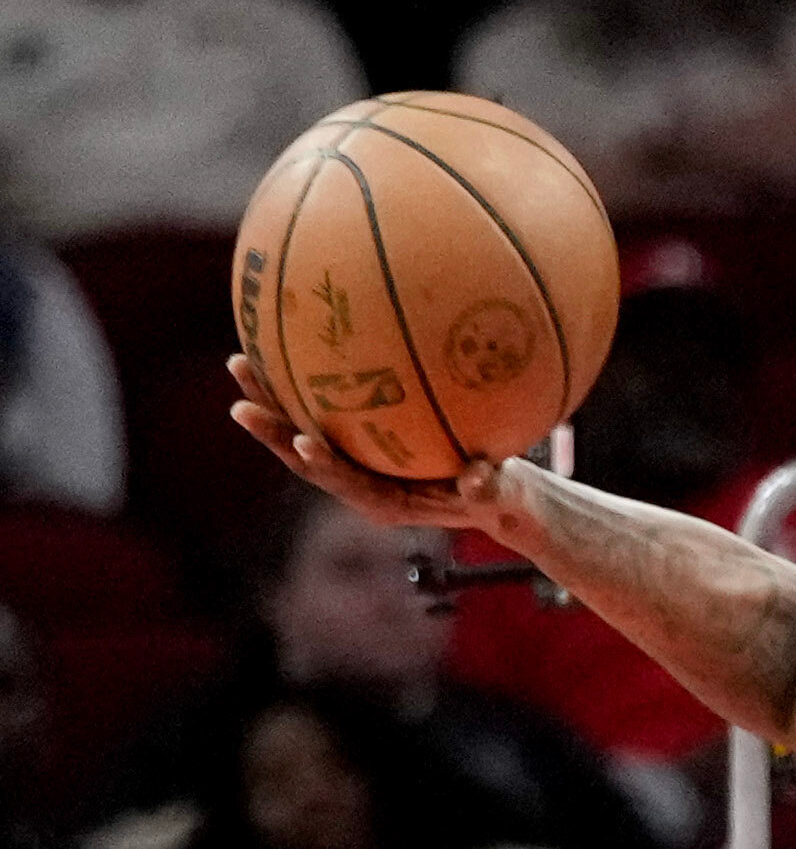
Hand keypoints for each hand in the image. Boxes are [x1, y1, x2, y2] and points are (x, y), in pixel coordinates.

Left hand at [227, 355, 505, 536]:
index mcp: (386, 503)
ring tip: (240, 363)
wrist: (494, 498)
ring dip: (270, 402)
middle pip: (306, 457)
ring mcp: (354, 465)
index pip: (346, 483)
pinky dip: (298, 386)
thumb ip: (490, 486)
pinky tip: (282, 345)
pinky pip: (322, 413)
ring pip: (303, 432)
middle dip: (273, 431)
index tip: (304, 442)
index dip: (324, 464)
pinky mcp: (357, 446)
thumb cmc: (501, 495)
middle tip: (240, 405)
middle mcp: (359, 486)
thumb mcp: (503, 493)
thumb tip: (481, 478)